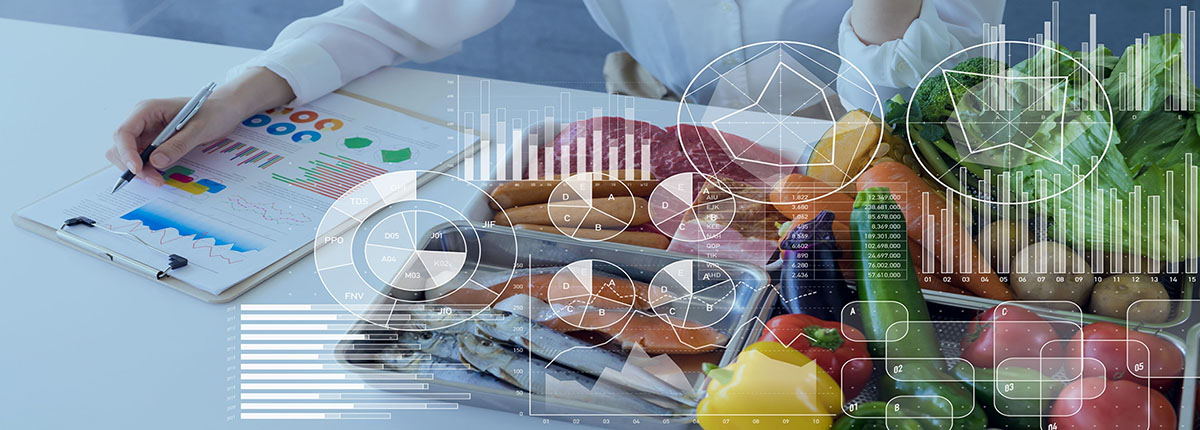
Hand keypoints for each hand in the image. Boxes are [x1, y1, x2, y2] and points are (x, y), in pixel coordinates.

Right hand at [107, 96, 247, 185]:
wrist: (225, 110)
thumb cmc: (213, 112)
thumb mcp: (199, 129)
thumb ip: (178, 144)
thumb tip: (155, 162)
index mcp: (147, 109)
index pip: (124, 132)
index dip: (126, 152)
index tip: (138, 170)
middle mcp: (141, 120)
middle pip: (120, 146)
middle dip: (132, 165)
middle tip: (155, 180)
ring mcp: (146, 132)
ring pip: (128, 155)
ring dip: (139, 170)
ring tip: (158, 180)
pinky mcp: (153, 142)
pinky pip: (141, 158)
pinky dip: (146, 169)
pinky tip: (159, 175)